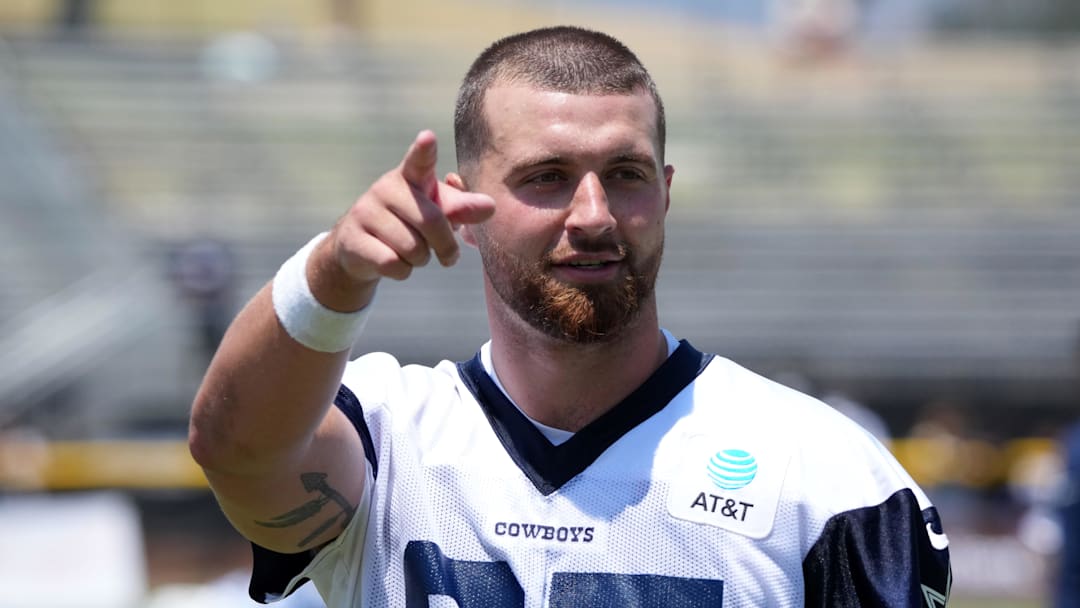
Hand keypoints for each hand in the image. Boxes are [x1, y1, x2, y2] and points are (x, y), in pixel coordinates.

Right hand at [311, 130, 495, 309]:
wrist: (360, 247)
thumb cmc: (409, 223)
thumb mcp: (436, 210)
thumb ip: (462, 208)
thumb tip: (490, 206)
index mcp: (410, 177)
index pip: (419, 160)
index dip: (424, 150)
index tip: (428, 138)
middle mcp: (385, 188)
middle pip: (432, 222)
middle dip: (445, 246)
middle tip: (447, 256)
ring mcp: (365, 212)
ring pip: (412, 249)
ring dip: (421, 260)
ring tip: (411, 253)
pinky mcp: (352, 239)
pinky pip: (392, 264)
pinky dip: (402, 272)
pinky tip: (394, 263)